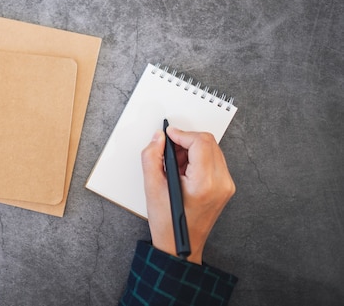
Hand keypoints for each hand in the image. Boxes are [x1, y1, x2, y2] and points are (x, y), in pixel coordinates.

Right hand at [141, 127, 234, 263]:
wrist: (180, 245)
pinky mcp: (225, 187)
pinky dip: (198, 158)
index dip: (182, 134)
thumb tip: (158, 138)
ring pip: (212, 150)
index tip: (169, 134)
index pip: (200, 143)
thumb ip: (152, 157)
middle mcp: (220, 183)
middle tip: (169, 149)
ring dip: (192, 149)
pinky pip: (214, 161)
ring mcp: (226, 185)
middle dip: (186, 140)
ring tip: (175, 164)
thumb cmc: (168, 223)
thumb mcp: (152, 187)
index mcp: (204, 184)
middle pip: (209, 143)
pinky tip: (184, 170)